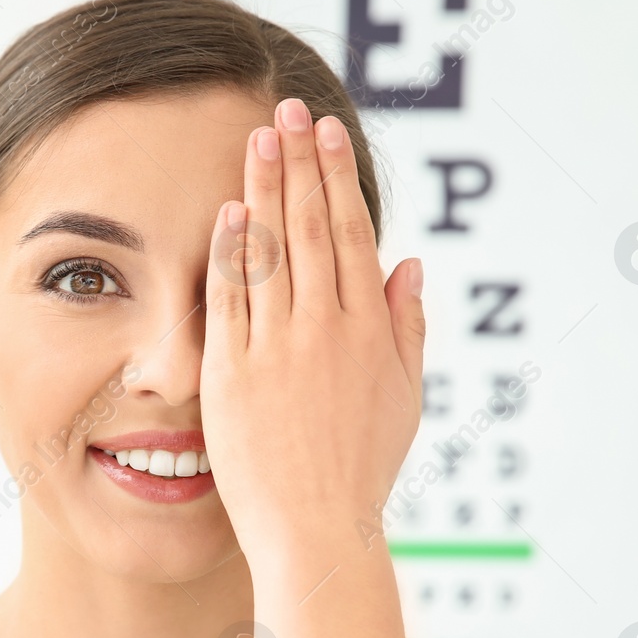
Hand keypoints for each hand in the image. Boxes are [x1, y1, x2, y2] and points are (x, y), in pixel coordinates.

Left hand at [200, 99, 424, 567]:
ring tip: (256, 138)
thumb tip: (410, 265)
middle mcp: (326, 328)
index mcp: (369, 329)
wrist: (317, 528)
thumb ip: (406, 326)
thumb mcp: (404, 397)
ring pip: (270, 250)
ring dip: (262, 188)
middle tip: (286, 109)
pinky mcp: (234, 372)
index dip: (335, 177)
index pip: (349, 233)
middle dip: (298, 161)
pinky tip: (227, 211)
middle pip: (309, 226)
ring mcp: (278, 347)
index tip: (324, 132)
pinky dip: (230, 252)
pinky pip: (231, 297)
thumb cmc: (362, 469)